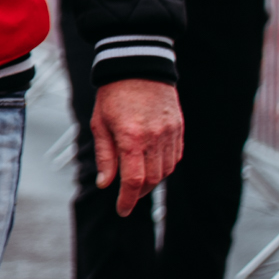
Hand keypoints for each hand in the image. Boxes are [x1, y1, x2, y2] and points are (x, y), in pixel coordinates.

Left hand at [90, 77, 184, 216]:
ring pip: (166, 171)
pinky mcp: (178, 128)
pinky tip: (152, 165)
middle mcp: (154, 137)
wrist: (138, 67)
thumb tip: (106, 184)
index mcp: (131, 137)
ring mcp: (170, 133)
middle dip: (139, 192)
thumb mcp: (100, 124)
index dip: (128, 200)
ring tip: (138, 180)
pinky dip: (164, 167)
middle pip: (152, 179)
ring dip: (152, 181)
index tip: (122, 210)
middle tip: (127, 195)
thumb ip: (105, 156)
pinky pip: (175, 157)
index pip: (134, 180)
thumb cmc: (113, 95)